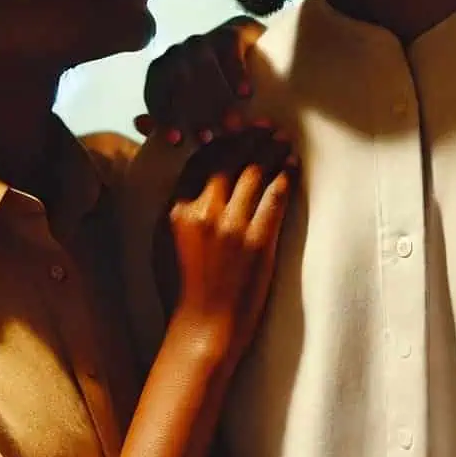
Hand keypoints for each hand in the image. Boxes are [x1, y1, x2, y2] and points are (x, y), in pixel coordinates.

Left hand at [136, 16, 266, 144]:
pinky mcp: (230, 33)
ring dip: (216, 97)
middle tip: (207, 138)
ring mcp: (203, 41)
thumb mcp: (190, 111)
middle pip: (178, 80)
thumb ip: (165, 121)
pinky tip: (245, 95)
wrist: (248, 55)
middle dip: (191, 112)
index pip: (156, 94)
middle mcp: (178, 53)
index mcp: (161, 72)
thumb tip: (137, 123)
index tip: (176, 141)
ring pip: (202, 65)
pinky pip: (229, 52)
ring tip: (231, 125)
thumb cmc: (213, 93)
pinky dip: (237, 74)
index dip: (164, 118)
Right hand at [163, 127, 296, 354]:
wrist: (202, 329)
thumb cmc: (181, 293)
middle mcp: (204, 213)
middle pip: (230, 161)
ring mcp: (233, 227)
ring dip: (271, 151)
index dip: (221, 142)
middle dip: (250, 138)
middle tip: (266, 127)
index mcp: (177, 211)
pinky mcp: (259, 242)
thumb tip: (191, 187)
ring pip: (254, 174)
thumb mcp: (163, 246)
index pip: (201, 163)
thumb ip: (176, 213)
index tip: (234, 131)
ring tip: (282, 140)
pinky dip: (285, 177)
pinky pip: (275, 198)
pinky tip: (292, 166)